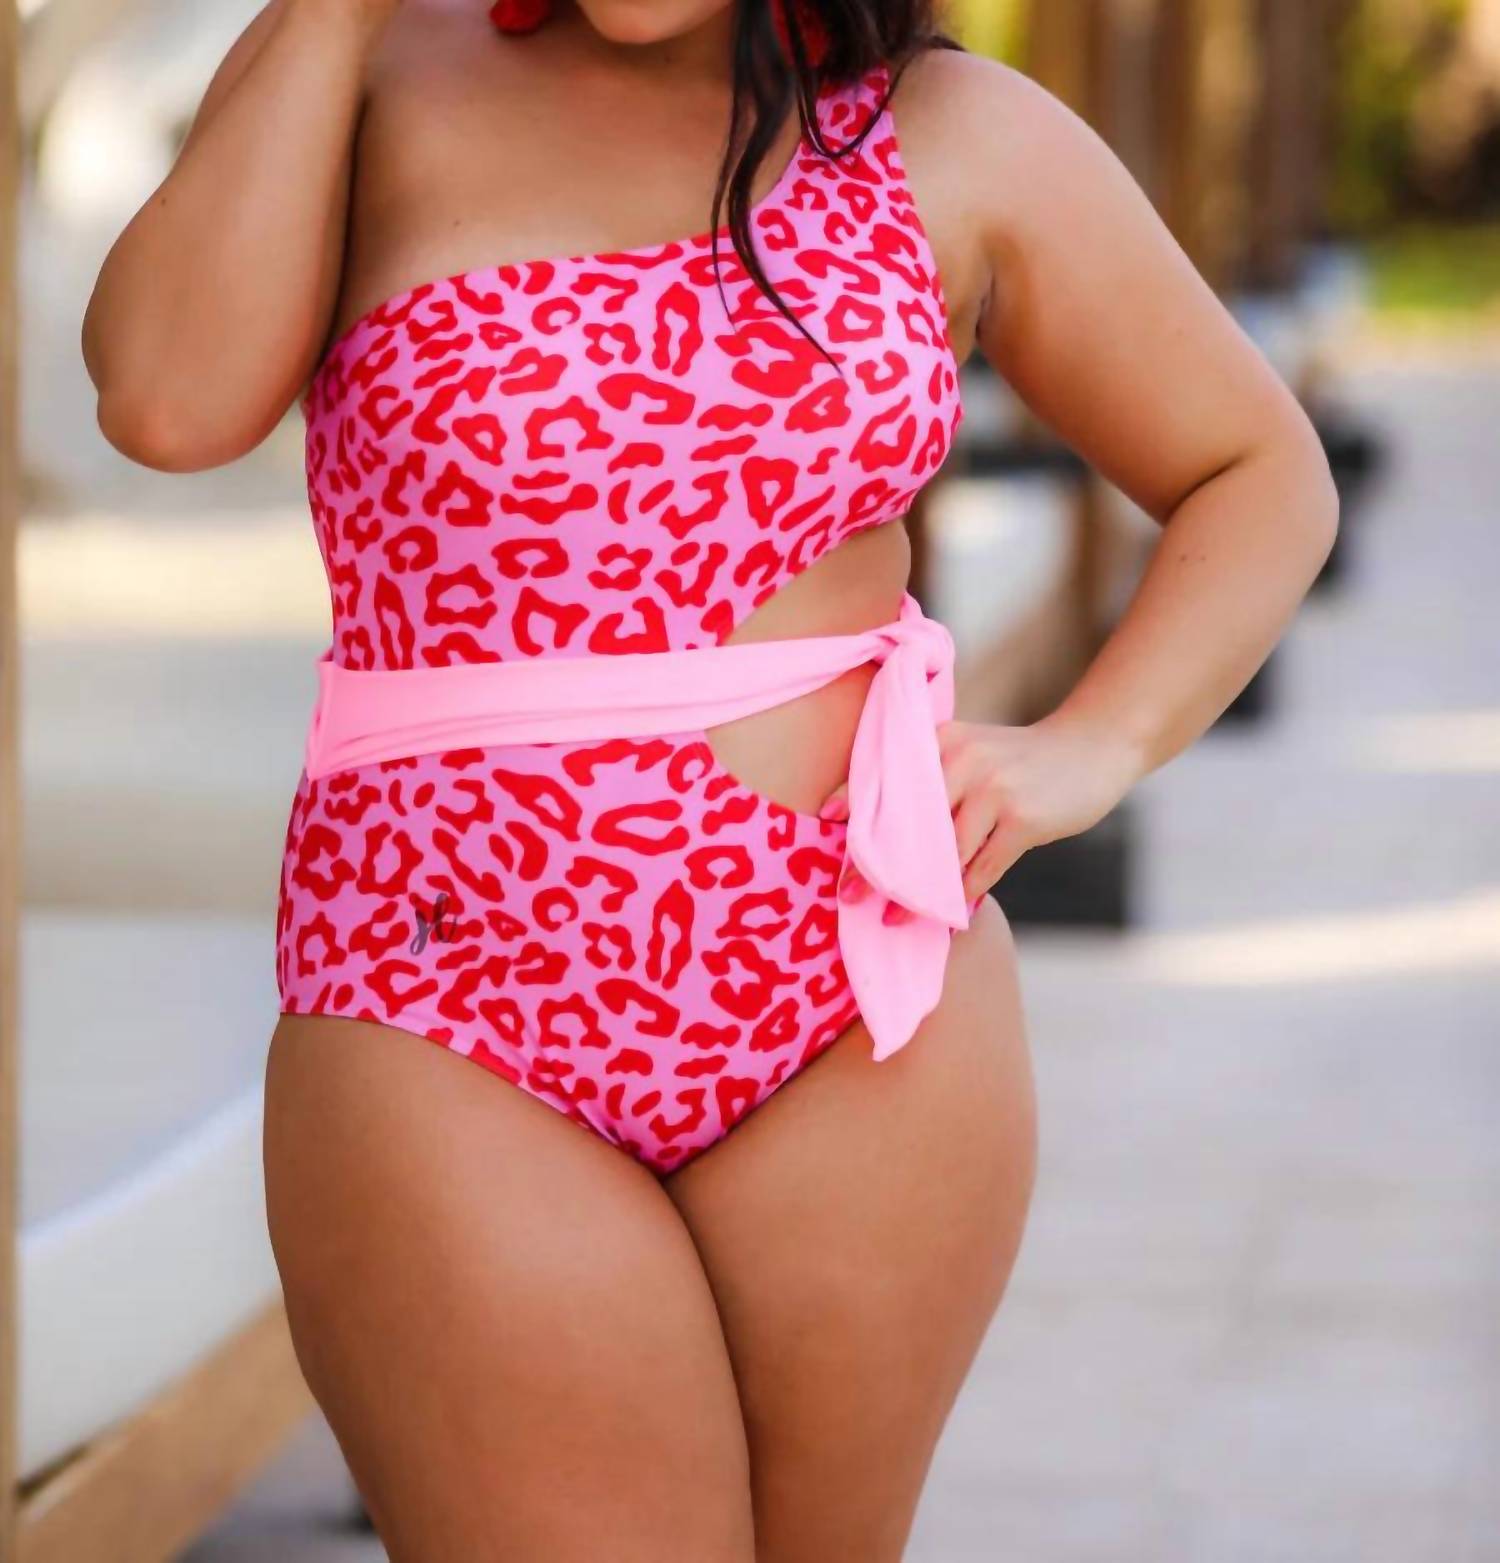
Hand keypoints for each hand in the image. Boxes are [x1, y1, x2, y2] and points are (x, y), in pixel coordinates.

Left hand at [818, 710, 1145, 907]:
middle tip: (851, 898)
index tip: (827, 834)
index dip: (853, 807)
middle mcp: (963, 760)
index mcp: (942, 741)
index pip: (888, 776)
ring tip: (895, 919)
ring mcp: (994, 790)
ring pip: (943, 855)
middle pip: (907, 823)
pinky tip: (951, 914)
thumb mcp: (972, 750)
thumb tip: (880, 833)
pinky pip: (982, 869)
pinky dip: (963, 894)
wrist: (1091, 749)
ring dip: (918, 893)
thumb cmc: (1019, 762)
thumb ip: (934, 780)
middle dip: (876, 866)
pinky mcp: (1023, 820)